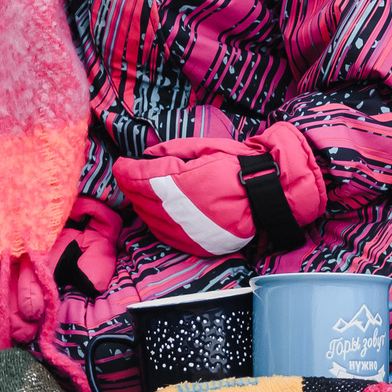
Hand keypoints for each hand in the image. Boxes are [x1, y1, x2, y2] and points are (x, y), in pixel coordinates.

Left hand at [112, 126, 325, 256]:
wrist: (269, 196)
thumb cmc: (241, 166)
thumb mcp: (209, 148)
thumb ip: (174, 151)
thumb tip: (148, 155)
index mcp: (185, 183)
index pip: (141, 179)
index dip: (127, 171)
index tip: (122, 165)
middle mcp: (182, 210)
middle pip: (141, 198)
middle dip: (132, 186)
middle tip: (131, 175)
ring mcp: (187, 230)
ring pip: (149, 217)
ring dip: (141, 203)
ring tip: (144, 191)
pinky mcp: (194, 243)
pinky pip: (163, 233)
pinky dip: (155, 221)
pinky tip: (158, 210)